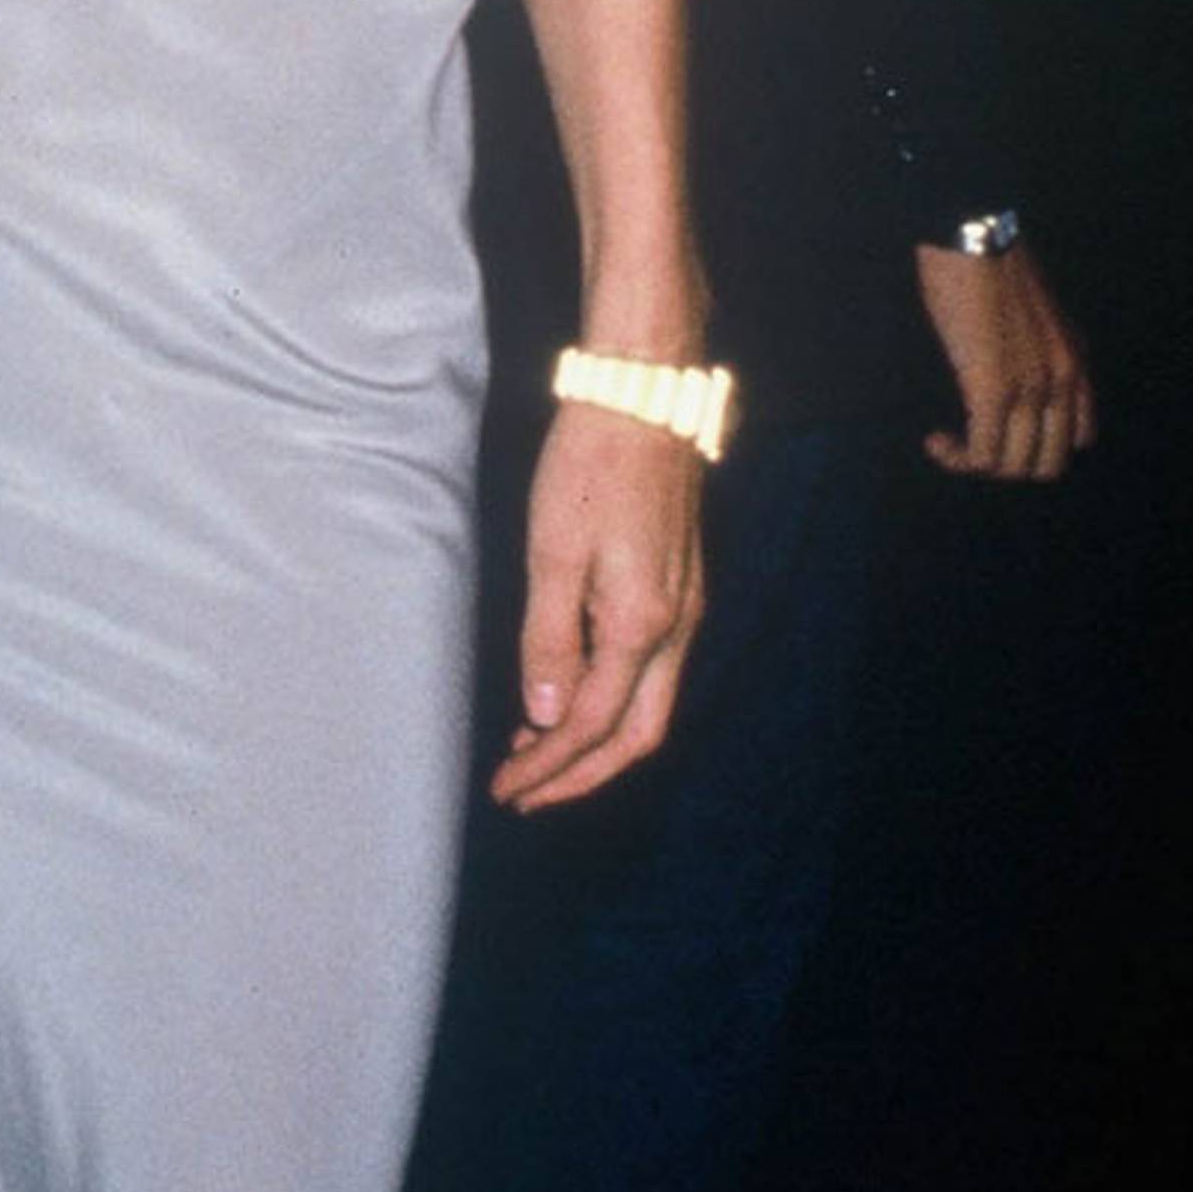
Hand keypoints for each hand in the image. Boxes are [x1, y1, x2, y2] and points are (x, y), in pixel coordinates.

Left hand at [493, 400, 705, 810]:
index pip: (591, 724)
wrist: (643, 400)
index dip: (547, 766)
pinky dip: (611, 700)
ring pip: (650, 705)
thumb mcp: (552, 552)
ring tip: (535, 750)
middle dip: (581, 774)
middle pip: (638, 735)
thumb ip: (549, 638)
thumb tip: (543, 715)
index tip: (506, 788)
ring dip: (594, 740)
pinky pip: (652, 671)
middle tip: (525, 792)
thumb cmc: (591, 466)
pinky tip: (570, 692)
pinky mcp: (681, 590)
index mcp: (642, 624)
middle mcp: (677, 627)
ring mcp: (686, 609)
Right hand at [913, 241, 1096, 481]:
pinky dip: (957, 458)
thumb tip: (1002, 373)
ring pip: (1014, 467)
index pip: (1079, 437)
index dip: (1036, 446)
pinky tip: (937, 441)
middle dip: (1007, 465)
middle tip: (971, 444)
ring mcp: (1033, 389)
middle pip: (1048, 464)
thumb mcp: (1029, 313)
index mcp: (1074, 361)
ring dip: (977, 465)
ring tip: (948, 443)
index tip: (999, 431)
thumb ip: (1030, 348)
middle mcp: (1064, 381)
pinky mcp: (994, 392)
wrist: (973, 235)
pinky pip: (982, 455)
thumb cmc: (987, 263)